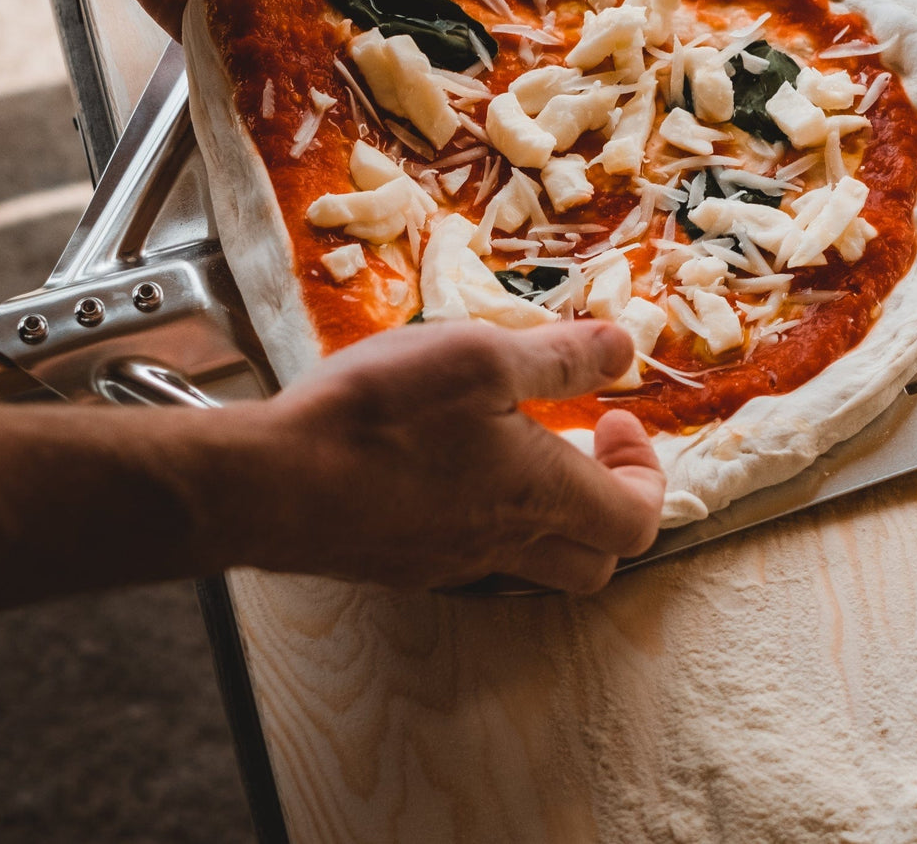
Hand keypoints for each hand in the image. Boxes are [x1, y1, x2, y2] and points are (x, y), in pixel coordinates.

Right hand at [257, 320, 665, 593]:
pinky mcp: (406, 564)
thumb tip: (625, 351)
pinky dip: (495, 520)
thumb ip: (561, 356)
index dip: (646, 472)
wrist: (270, 483)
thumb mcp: (482, 357)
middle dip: (611, 504)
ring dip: (554, 514)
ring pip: (537, 564)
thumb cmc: (381, 415)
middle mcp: (506, 545)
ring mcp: (453, 563)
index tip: (615, 418)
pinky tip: (455, 468)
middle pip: (598, 559)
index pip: (637, 519)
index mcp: (542, 496)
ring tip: (523, 448)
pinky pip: (477, 557)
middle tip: (588, 444)